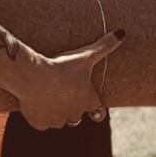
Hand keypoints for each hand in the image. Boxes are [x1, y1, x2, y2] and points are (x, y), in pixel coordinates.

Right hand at [6, 29, 125, 130]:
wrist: (33, 78)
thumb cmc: (62, 68)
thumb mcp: (85, 56)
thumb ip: (104, 46)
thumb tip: (122, 33)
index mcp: (88, 101)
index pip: (97, 110)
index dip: (94, 103)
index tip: (89, 99)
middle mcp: (74, 115)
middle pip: (77, 116)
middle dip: (72, 106)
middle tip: (64, 92)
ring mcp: (56, 121)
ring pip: (59, 120)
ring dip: (57, 112)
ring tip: (48, 95)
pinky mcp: (39, 123)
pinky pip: (42, 122)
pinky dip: (40, 115)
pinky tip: (35, 102)